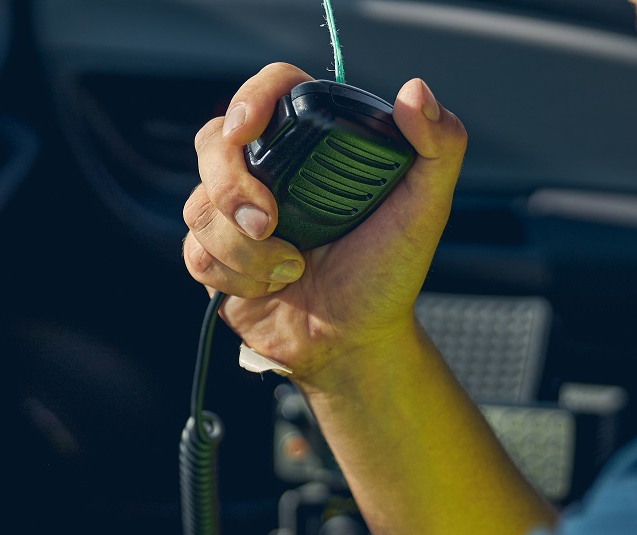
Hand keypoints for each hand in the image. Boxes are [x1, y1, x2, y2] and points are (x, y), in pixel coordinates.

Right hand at [184, 65, 467, 387]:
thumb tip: (416, 91)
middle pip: (213, 143)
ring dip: (244, 248)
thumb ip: (440, 145)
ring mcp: (234, 214)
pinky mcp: (214, 256)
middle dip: (230, 184)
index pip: (270, 91)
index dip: (249, 99)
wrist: (353, 341)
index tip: (248, 128)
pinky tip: (271, 287)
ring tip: (292, 269)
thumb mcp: (427, 208)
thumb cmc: (388, 274)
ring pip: (200, 206)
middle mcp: (268, 171)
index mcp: (312, 144)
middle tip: (269, 222)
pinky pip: (196, 252)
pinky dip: (236, 276)